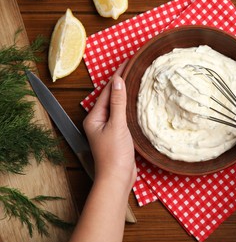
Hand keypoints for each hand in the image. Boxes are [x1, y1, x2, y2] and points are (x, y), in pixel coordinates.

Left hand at [83, 59, 136, 188]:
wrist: (117, 178)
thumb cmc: (114, 154)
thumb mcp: (117, 125)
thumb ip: (118, 103)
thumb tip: (118, 81)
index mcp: (94, 117)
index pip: (107, 91)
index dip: (117, 76)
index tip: (127, 62)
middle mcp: (99, 121)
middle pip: (111, 97)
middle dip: (120, 82)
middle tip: (132, 67)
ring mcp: (108, 128)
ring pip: (117, 105)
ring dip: (125, 93)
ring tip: (135, 80)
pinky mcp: (117, 135)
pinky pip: (122, 115)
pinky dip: (129, 106)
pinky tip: (136, 102)